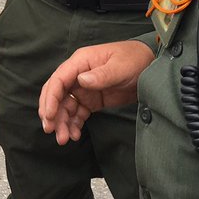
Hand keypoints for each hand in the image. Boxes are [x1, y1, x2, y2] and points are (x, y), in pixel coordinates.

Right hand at [37, 40, 153, 143]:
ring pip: (65, 106)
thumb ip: (102, 75)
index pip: (58, 80)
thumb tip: (81, 80)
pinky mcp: (91, 99)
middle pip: (57, 94)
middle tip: (51, 130)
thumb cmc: (134, 59)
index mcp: (81, 62)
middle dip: (51, 112)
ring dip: (62, 122)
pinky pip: (77, 113)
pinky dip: (73, 124)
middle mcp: (78, 74)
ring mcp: (84, 88)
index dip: (51, 98)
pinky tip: (75, 134)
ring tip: (64, 139)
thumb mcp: (120, 67)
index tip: (49, 116)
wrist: (150, 65)